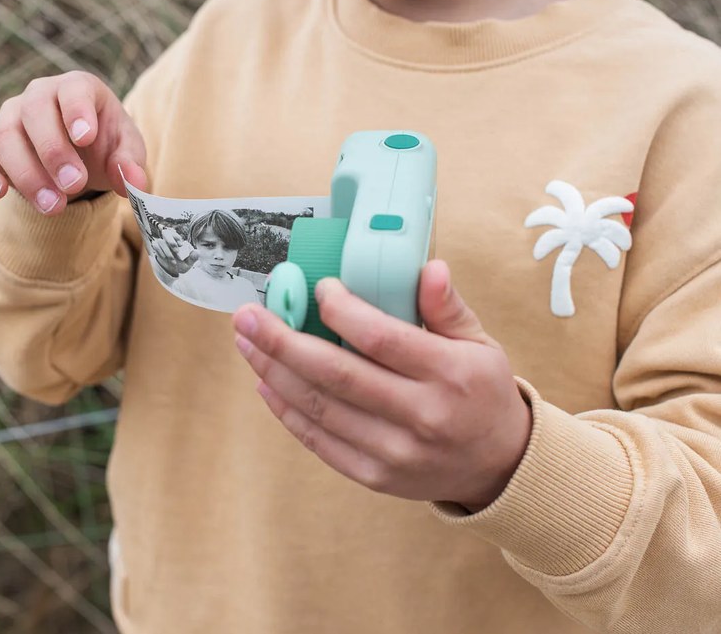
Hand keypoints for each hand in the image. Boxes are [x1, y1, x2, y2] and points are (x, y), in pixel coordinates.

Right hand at [0, 71, 147, 214]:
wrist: (81, 155)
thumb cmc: (105, 145)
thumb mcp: (126, 151)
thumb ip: (131, 163)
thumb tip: (132, 181)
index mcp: (77, 88)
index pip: (73, 89)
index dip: (77, 111)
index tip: (85, 137)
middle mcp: (38, 97)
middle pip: (33, 114)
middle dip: (53, 153)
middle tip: (74, 186)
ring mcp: (8, 120)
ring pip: (3, 136)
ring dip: (27, 174)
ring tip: (54, 206)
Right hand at [151, 227, 198, 276]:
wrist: (170, 271)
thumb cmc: (181, 265)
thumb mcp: (188, 263)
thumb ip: (193, 258)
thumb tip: (198, 252)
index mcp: (177, 241)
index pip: (175, 234)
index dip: (177, 237)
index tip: (180, 245)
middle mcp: (168, 240)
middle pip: (166, 233)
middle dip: (171, 241)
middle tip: (177, 251)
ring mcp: (161, 243)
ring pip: (161, 242)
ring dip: (168, 252)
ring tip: (173, 262)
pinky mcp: (155, 247)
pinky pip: (156, 246)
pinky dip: (160, 253)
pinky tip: (165, 258)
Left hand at [232, 260, 531, 511]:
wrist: (498, 466)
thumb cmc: (481, 392)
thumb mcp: (480, 344)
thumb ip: (448, 307)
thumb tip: (429, 268)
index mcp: (450, 374)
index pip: (382, 338)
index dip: (341, 310)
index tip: (318, 288)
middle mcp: (422, 416)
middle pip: (337, 375)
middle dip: (282, 341)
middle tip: (248, 316)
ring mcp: (395, 452)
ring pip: (319, 408)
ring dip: (274, 372)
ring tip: (247, 343)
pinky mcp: (374, 477)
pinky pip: (318, 441)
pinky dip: (286, 411)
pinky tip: (266, 382)